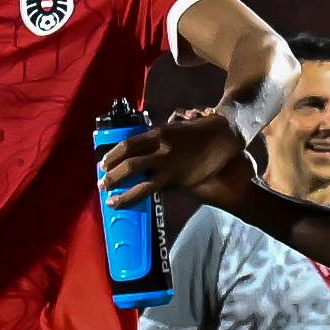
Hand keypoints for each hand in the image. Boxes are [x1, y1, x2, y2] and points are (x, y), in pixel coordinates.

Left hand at [103, 109, 252, 206]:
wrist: (226, 136)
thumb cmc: (201, 131)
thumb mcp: (175, 128)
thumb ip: (159, 139)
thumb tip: (142, 151)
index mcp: (158, 133)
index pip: (127, 145)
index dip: (112, 156)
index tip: (103, 163)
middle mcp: (160, 148)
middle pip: (128, 163)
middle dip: (111, 174)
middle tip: (102, 182)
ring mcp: (169, 165)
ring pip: (137, 180)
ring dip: (120, 191)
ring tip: (110, 199)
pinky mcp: (178, 179)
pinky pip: (153, 189)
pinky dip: (139, 196)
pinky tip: (131, 202)